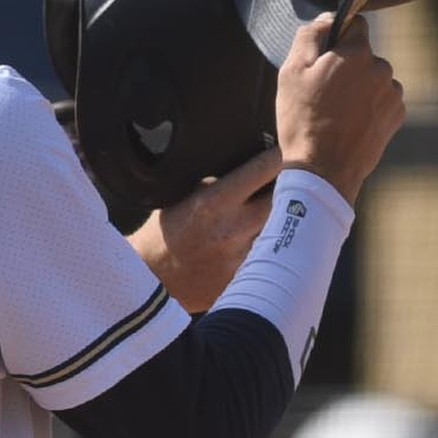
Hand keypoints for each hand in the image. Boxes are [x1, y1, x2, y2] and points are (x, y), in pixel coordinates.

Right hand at [129, 148, 281, 311]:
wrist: (154, 281)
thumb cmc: (166, 234)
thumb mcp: (182, 196)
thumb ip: (216, 182)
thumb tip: (246, 164)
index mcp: (215, 202)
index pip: (264, 170)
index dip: (272, 159)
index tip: (273, 156)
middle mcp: (234, 228)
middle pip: (283, 200)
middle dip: (282, 190)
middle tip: (279, 185)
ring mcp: (243, 257)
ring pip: (282, 230)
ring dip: (279, 220)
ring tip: (272, 214)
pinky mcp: (247, 278)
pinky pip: (272, 256)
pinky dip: (270, 247)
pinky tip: (263, 244)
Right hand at [274, 14, 404, 203]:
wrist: (323, 172)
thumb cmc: (302, 121)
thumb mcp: (291, 72)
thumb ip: (310, 34)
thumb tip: (328, 18)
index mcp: (357, 53)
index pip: (356, 23)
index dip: (337, 37)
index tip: (325, 56)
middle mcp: (381, 69)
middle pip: (364, 54)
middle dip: (347, 66)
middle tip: (324, 92)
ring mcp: (392, 94)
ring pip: (374, 77)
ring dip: (359, 87)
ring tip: (337, 111)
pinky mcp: (396, 116)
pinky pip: (382, 99)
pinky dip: (370, 106)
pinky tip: (350, 122)